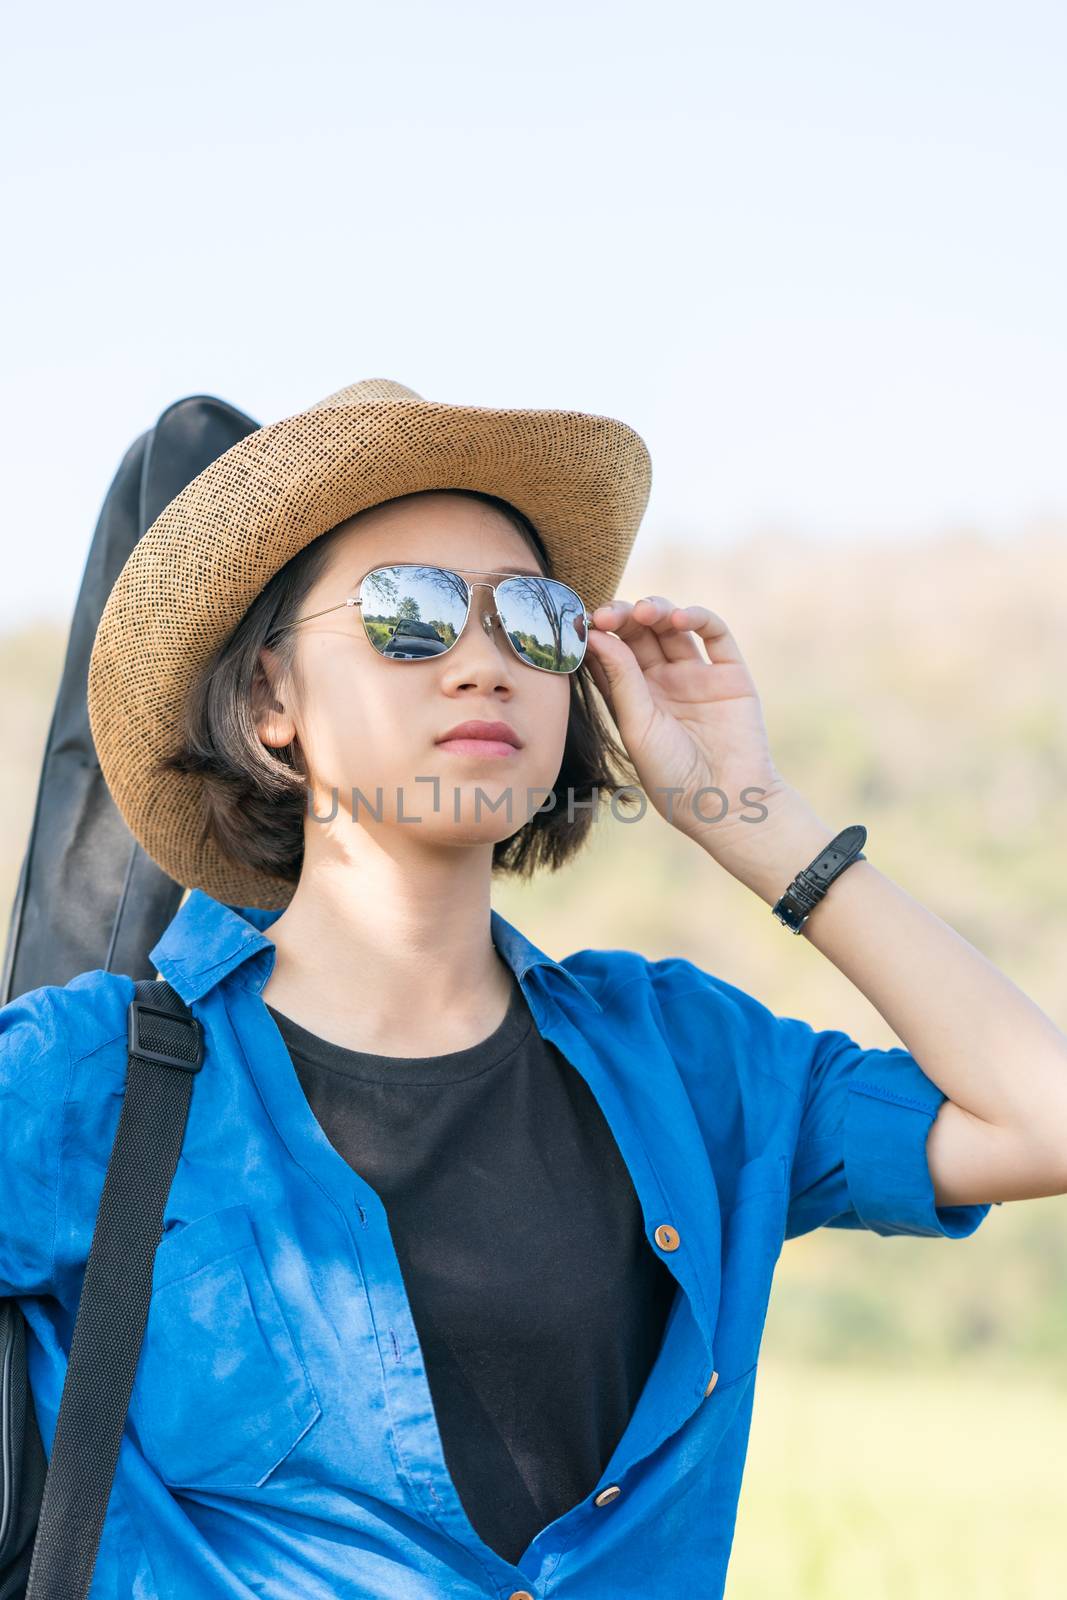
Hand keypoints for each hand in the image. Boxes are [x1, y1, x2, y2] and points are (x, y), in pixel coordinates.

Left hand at [583, 595, 787, 854]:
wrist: (724, 801)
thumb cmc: (671, 775)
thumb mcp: (637, 726)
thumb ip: (620, 679)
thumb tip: (594, 633)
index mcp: (634, 697)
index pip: (611, 652)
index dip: (597, 633)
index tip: (580, 624)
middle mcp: (663, 681)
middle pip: (639, 633)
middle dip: (623, 617)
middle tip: (609, 615)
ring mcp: (697, 674)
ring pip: (672, 627)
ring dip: (657, 610)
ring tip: (645, 612)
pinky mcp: (730, 673)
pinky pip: (715, 634)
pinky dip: (697, 617)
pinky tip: (680, 618)